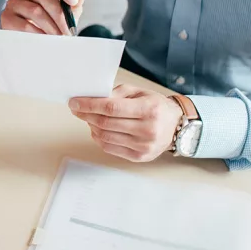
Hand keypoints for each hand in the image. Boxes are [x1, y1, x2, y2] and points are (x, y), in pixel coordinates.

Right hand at [1, 0, 86, 34]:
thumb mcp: (66, 10)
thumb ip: (75, 1)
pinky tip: (45, 39)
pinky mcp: (7, 17)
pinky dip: (38, 33)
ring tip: (59, 37)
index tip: (74, 1)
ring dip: (51, 27)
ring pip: (35, 11)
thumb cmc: (51, 19)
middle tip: (69, 30)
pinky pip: (24, 25)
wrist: (30, 35)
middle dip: (60, 15)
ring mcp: (13, 2)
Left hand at [68, 84, 184, 161]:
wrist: (176, 126)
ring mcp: (143, 146)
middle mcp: (147, 130)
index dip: (89, 105)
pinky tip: (97, 129)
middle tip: (76, 108)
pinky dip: (99, 138)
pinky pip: (110, 148)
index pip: (111, 108)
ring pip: (105, 137)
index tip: (74, 102)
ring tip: (88, 118)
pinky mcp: (139, 157)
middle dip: (86, 115)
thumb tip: (92, 98)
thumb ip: (116, 93)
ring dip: (91, 126)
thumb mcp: (139, 92)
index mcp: (148, 110)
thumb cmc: (155, 106)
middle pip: (105, 123)